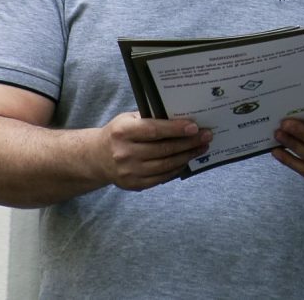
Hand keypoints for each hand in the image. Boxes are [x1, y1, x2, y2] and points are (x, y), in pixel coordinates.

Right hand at [98, 113, 212, 190]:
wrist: (97, 157)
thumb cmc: (119, 133)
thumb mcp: (128, 119)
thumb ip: (150, 118)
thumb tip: (182, 118)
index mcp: (123, 132)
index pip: (153, 130)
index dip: (175, 129)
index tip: (195, 127)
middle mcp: (124, 153)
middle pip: (163, 149)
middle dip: (189, 143)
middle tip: (207, 136)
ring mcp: (128, 171)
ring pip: (165, 165)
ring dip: (187, 156)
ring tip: (202, 148)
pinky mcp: (133, 184)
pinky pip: (161, 178)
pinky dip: (176, 169)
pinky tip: (187, 160)